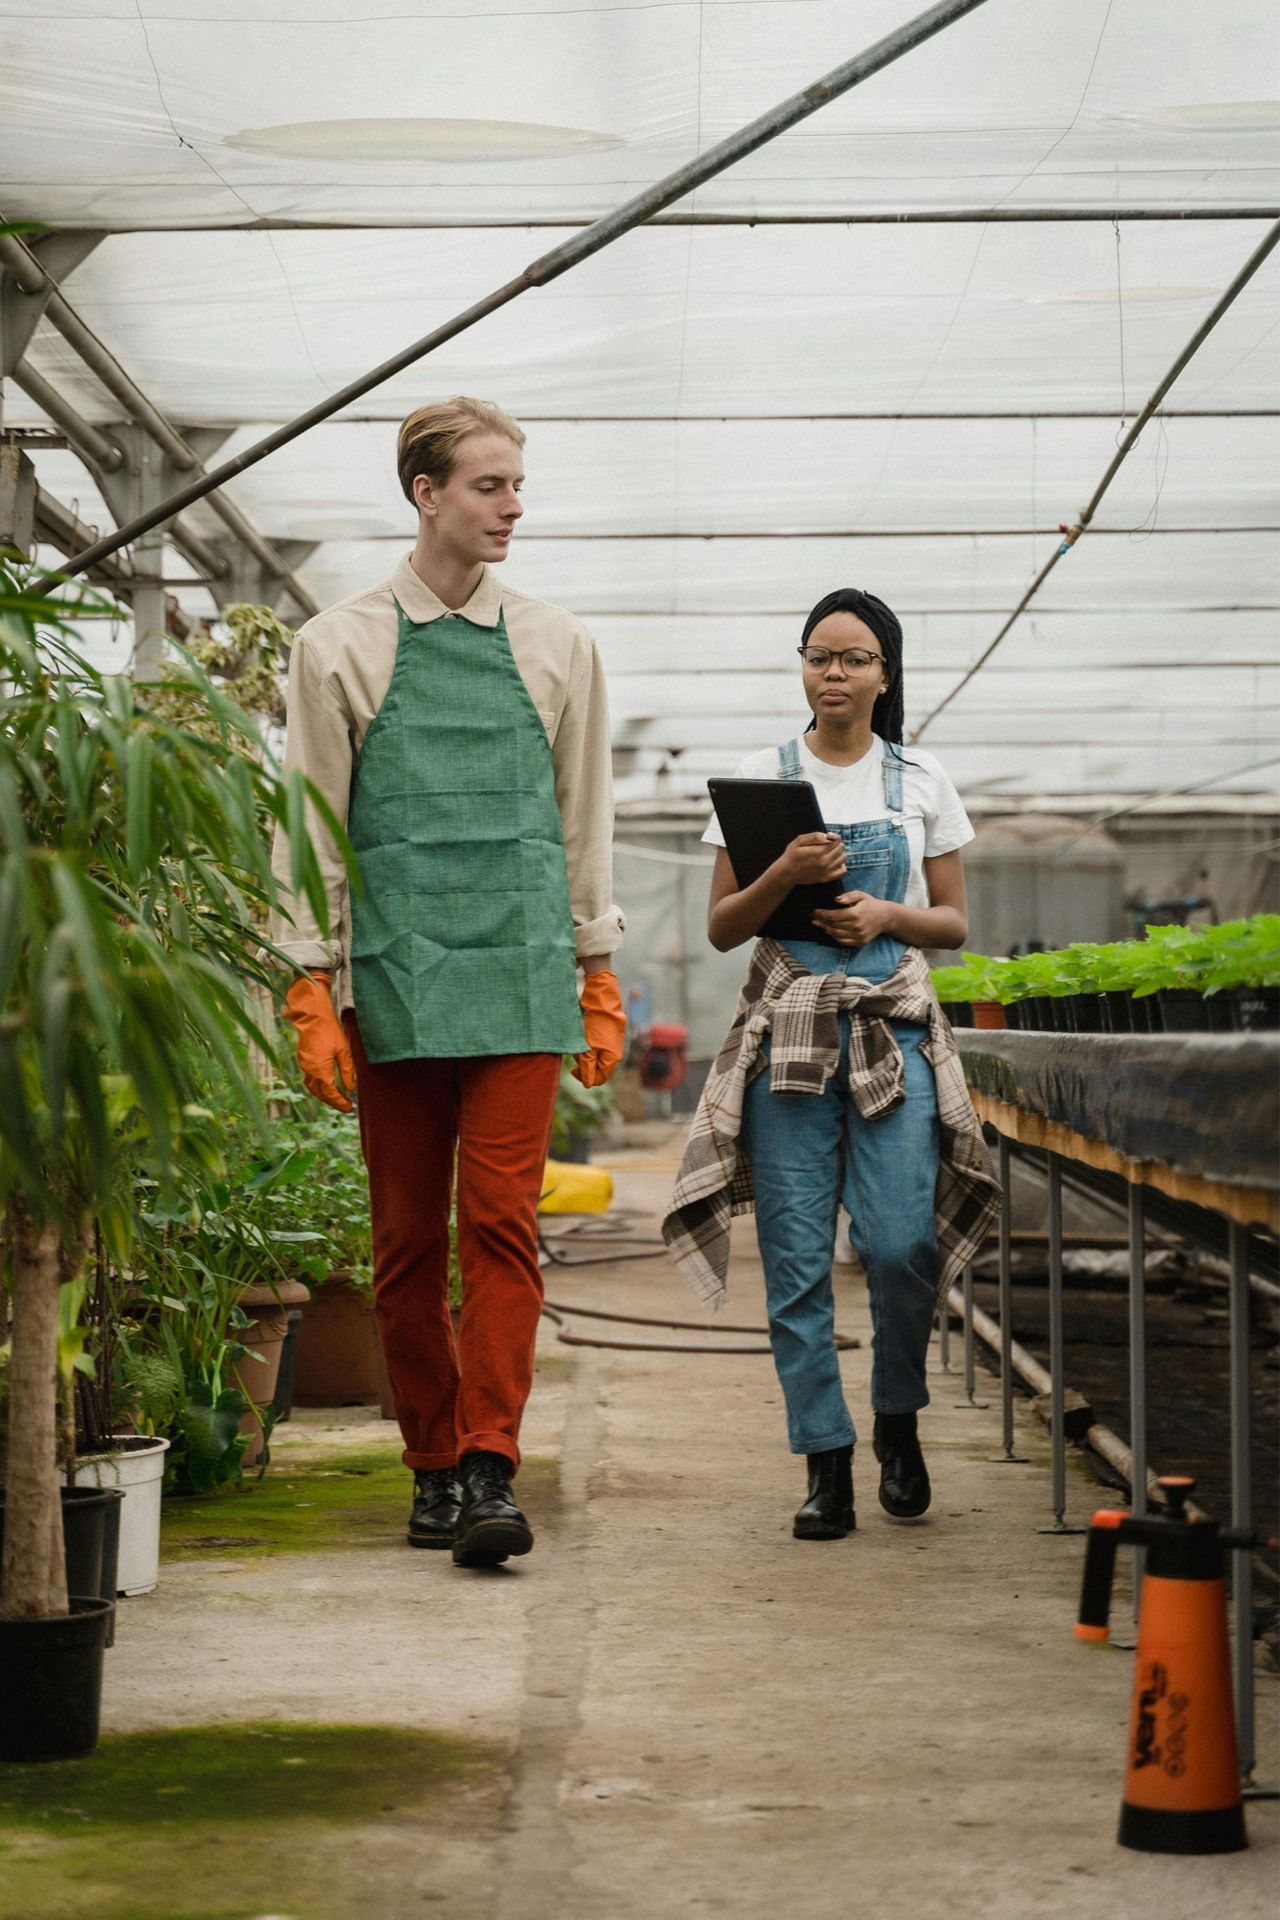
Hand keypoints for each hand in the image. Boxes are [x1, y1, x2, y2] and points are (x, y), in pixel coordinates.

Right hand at [283, 970, 356, 1111]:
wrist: (312, 1015)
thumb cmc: (330, 1031)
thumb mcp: (344, 1051)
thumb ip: (347, 1071)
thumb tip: (351, 1089)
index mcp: (320, 1071)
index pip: (330, 1094)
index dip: (340, 1103)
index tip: (350, 1108)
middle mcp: (309, 1071)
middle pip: (320, 1094)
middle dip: (333, 1102)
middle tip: (346, 1106)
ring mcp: (304, 1065)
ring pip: (313, 1087)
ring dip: (324, 1095)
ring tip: (337, 1098)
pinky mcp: (302, 1060)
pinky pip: (309, 1079)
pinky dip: (318, 1086)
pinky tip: (326, 1084)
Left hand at [572, 970, 625, 1087]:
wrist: (602, 998)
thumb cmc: (595, 1023)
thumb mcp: (588, 1048)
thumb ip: (588, 1067)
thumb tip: (588, 1084)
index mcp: (612, 1059)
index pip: (599, 1078)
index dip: (584, 1077)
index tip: (572, 1069)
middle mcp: (615, 1052)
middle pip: (597, 1068)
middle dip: (584, 1063)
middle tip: (576, 1052)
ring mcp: (612, 1043)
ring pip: (596, 1056)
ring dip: (585, 1052)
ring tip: (579, 1040)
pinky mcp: (608, 1034)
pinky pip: (597, 1046)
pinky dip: (588, 1044)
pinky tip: (583, 1034)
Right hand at [778, 832, 845, 887]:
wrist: (787, 873)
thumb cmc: (792, 855)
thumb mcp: (799, 841)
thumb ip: (815, 836)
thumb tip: (828, 836)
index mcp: (819, 852)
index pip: (837, 841)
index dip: (834, 837)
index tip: (828, 837)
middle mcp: (825, 862)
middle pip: (841, 849)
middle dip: (837, 844)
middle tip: (828, 844)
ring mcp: (827, 871)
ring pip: (843, 858)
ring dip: (839, 853)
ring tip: (830, 852)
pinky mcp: (826, 878)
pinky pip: (843, 871)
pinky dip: (842, 865)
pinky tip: (834, 862)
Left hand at [810, 891, 895, 947]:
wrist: (886, 917)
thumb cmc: (871, 904)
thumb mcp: (860, 895)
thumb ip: (848, 896)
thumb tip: (835, 900)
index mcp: (855, 914)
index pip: (833, 916)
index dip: (821, 914)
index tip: (814, 911)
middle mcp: (856, 926)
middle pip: (833, 926)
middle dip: (821, 922)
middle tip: (813, 918)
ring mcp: (858, 936)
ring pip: (836, 935)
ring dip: (826, 930)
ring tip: (819, 924)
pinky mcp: (860, 942)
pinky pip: (843, 942)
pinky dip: (835, 937)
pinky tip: (830, 931)